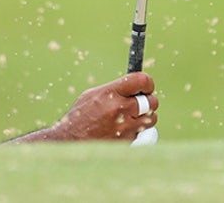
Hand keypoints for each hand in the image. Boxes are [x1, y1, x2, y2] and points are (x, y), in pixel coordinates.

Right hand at [17, 72, 158, 142]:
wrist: (71, 142)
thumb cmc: (80, 117)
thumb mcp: (92, 96)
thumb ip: (115, 90)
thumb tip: (135, 87)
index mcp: (110, 93)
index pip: (141, 81)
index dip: (147, 83)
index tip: (146, 86)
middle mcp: (119, 109)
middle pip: (151, 101)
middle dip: (149, 101)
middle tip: (142, 103)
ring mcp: (125, 127)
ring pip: (151, 119)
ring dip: (146, 118)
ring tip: (133, 118)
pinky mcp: (127, 142)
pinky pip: (142, 134)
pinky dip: (137, 132)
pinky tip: (124, 131)